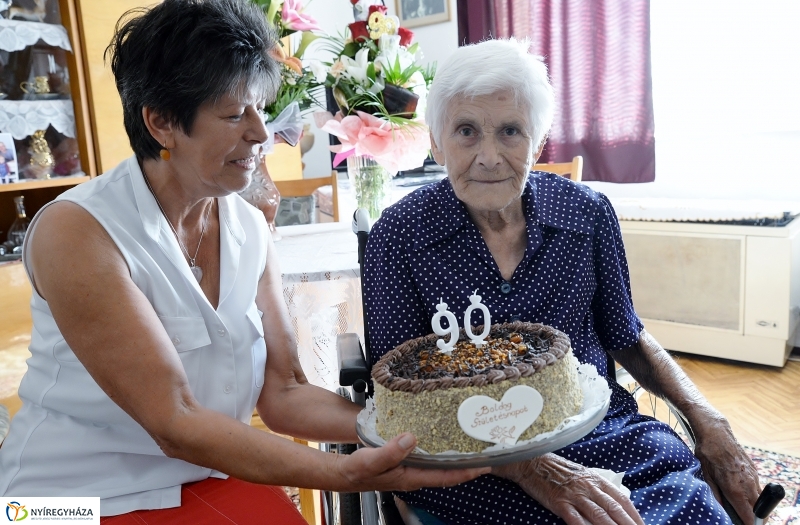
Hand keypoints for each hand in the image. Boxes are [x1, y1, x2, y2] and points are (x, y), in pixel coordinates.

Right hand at [333, 433, 489, 492]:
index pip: (447, 477)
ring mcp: (412, 470)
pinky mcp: (406, 462)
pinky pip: (430, 458)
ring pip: (440, 465)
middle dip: (468, 464)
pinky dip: (441, 450)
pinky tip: (444, 439)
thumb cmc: (357, 470)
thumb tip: (411, 438)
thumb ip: (391, 450)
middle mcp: (416, 475)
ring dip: (456, 457)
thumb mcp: (372, 459)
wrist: (344, 473)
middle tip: (486, 450)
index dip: (467, 471)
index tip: (486, 464)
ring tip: (471, 443)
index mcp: (412, 478)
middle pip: (449, 472)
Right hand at [494, 454, 644, 524]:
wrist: (531, 462)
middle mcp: (588, 487)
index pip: (622, 500)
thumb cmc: (557, 469)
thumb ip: (598, 487)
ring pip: (600, 516)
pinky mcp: (560, 503)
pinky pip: (576, 520)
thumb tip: (617, 501)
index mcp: (596, 479)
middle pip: (615, 510)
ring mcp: (574, 495)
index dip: (635, 516)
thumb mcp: (582, 474)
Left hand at [693, 419, 759, 524]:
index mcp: (735, 487)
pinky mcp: (753, 470)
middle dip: (754, 518)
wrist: (716, 431)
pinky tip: (741, 494)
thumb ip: (714, 494)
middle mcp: (747, 483)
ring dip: (754, 507)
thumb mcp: (705, 474)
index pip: (749, 514)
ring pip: (759, 499)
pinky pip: (757, 487)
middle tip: (742, 520)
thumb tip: (719, 509)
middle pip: (759, 510)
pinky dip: (753, 494)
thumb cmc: (707, 452)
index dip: (748, 523)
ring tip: (741, 509)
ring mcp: (752, 476)